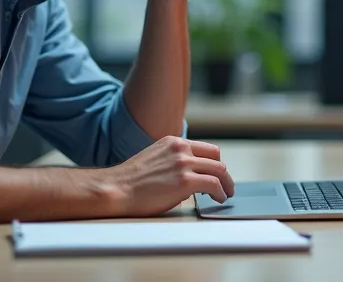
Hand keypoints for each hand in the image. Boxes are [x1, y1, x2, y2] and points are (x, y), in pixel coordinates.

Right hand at [102, 136, 234, 215]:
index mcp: (173, 142)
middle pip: (216, 158)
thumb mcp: (154, 159)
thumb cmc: (130, 181)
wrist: (116, 189)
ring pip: (219, 170)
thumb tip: (189, 178)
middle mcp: (181, 149)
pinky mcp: (185, 181)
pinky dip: (220, 192)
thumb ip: (173, 163)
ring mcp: (184, 164)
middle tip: (225, 185)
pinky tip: (218, 198)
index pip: (206, 149)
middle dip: (223, 173)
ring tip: (225, 194)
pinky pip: (214, 185)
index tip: (216, 173)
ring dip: (226, 184)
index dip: (214, 163)